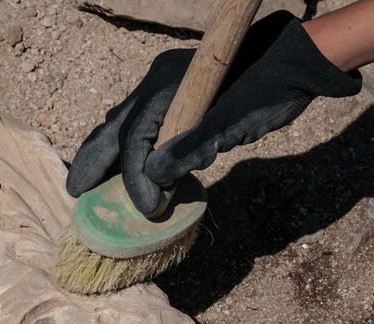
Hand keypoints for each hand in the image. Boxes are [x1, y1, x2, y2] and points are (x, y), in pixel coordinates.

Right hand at [66, 11, 361, 214]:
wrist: (296, 64)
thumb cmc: (268, 91)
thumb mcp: (231, 122)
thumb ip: (191, 147)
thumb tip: (154, 176)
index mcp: (165, 87)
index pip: (136, 140)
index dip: (136, 178)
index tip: (149, 209)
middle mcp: (158, 85)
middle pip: (114, 127)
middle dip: (95, 161)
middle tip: (77, 192)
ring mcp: (168, 90)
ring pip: (125, 125)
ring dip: (109, 155)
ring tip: (93, 182)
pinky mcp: (182, 99)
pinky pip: (143, 124)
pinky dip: (131, 146)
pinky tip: (128, 164)